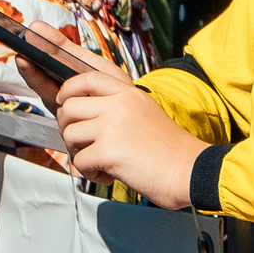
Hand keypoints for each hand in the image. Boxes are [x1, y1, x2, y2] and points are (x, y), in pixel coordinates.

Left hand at [57, 72, 202, 208]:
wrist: (189, 171)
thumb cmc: (169, 150)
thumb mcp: (145, 113)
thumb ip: (118, 107)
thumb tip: (83, 116)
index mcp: (130, 94)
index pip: (88, 78)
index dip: (68, 89)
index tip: (64, 100)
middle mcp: (120, 105)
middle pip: (69, 107)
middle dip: (68, 128)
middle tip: (83, 144)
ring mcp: (112, 126)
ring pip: (69, 134)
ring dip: (78, 152)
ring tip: (99, 162)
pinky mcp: (108, 150)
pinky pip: (79, 161)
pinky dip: (90, 173)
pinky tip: (108, 174)